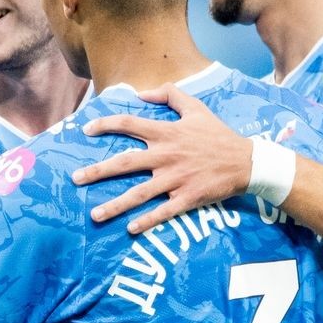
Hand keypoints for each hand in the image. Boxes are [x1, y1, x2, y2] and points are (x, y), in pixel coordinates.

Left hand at [74, 84, 251, 234]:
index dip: (106, 125)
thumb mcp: (196, 108)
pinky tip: (130, 229)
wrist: (246, 161)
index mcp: (166, 133)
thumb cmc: (217, 135)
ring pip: (139, 193)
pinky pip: (163, 212)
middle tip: (76, 179)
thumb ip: (169, 95)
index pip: (129, 125)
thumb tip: (141, 93)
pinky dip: (146, 221)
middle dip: (98, 171)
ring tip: (94, 215)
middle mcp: (166, 156)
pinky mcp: (187, 198)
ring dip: (115, 205)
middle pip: (125, 163)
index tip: (86, 130)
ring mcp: (176, 179)